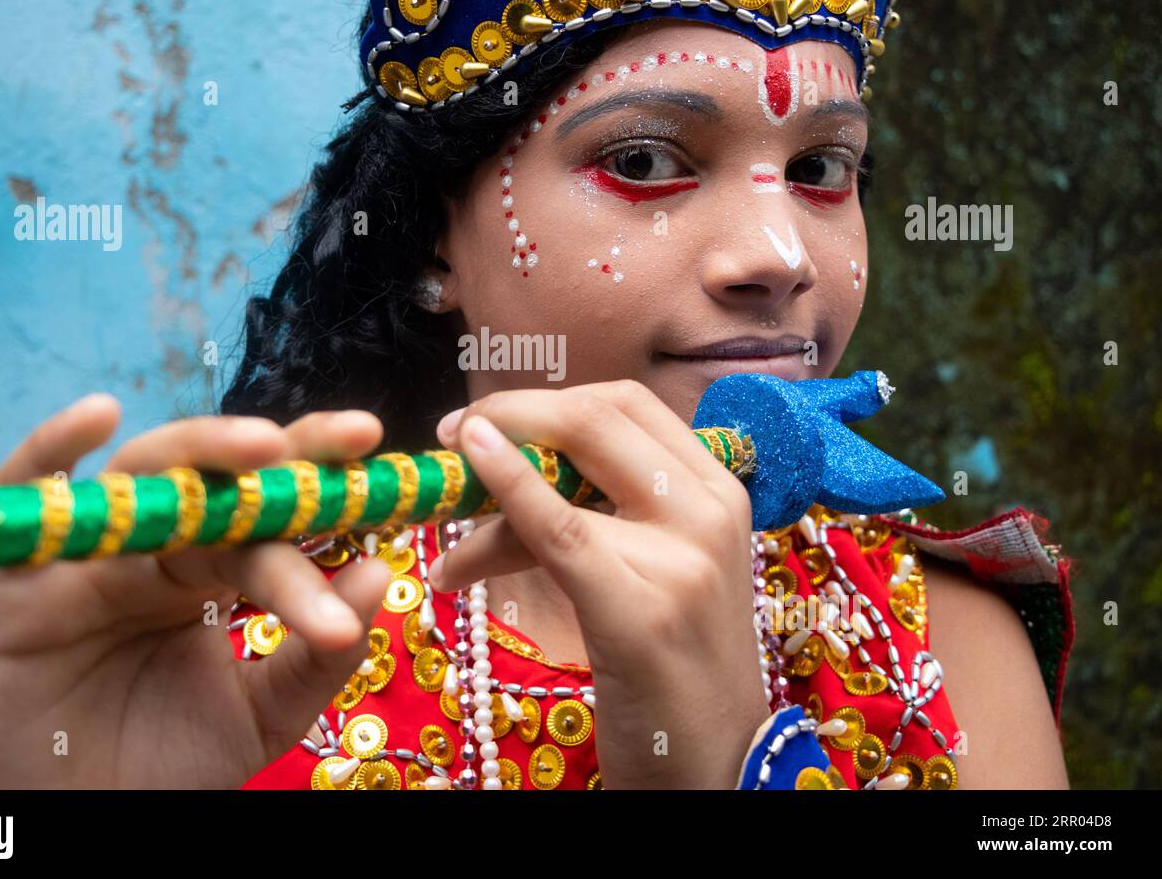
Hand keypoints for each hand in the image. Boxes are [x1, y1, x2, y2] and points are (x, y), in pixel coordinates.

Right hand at [0, 395, 392, 787]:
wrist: (79, 829)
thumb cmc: (160, 769)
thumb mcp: (261, 714)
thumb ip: (318, 654)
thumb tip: (380, 571)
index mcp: (210, 572)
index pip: (270, 512)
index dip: (324, 484)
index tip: (383, 460)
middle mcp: (153, 550)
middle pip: (215, 480)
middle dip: (279, 453)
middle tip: (351, 439)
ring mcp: (87, 556)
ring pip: (142, 478)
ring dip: (201, 452)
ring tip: (265, 448)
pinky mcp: (15, 581)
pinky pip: (26, 503)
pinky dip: (50, 452)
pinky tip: (99, 416)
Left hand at [428, 380, 769, 788]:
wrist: (718, 764)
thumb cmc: (674, 664)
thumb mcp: (656, 567)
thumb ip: (607, 509)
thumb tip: (505, 462)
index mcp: (719, 489)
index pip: (624, 404)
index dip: (545, 401)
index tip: (484, 424)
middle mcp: (711, 509)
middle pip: (595, 418)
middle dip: (509, 415)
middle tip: (447, 443)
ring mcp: (685, 558)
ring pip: (566, 473)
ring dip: (484, 491)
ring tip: (446, 547)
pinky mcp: (643, 611)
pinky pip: (560, 529)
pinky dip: (510, 488)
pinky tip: (473, 467)